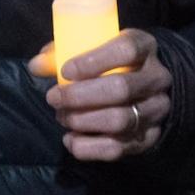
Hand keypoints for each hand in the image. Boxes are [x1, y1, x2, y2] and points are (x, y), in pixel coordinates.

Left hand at [28, 28, 172, 160]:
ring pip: (121, 121)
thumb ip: (64, 51)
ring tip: (62, 116)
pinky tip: (70, 140)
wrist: (146, 86)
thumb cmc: (110, 60)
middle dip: (80, 96)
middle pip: (121, 89)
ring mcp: (156, 110)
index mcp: (144, 46)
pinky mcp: (149, 137)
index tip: (65, 71)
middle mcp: (157, 78)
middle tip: (54, 98)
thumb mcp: (92, 46)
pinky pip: (120, 149)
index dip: (93, 61)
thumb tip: (37, 66)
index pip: (125, 50)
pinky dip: (89, 147)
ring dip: (83, 121)